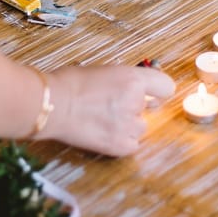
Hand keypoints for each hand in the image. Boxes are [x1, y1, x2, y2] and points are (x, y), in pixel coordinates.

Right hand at [42, 64, 174, 156]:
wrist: (52, 104)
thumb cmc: (69, 83)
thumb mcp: (103, 71)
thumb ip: (124, 81)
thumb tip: (133, 89)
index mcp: (133, 78)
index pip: (165, 86)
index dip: (158, 91)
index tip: (152, 95)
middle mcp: (136, 101)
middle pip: (149, 109)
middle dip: (134, 109)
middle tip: (112, 107)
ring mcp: (128, 125)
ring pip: (141, 128)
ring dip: (127, 126)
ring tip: (103, 120)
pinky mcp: (120, 145)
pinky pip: (132, 145)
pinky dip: (122, 142)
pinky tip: (104, 133)